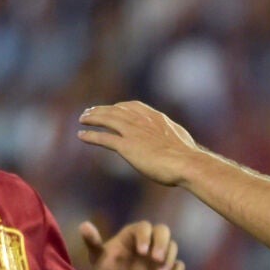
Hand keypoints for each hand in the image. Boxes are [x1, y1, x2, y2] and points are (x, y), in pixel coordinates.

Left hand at [78, 101, 208, 186]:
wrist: (187, 163)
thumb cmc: (188, 156)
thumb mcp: (180, 139)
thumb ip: (172, 135)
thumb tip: (177, 141)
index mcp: (156, 118)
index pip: (132, 106)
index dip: (119, 107)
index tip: (112, 109)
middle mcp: (142, 121)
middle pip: (116, 110)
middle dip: (101, 109)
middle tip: (90, 112)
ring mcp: (133, 132)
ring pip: (107, 120)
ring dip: (92, 118)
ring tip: (82, 119)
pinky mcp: (127, 146)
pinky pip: (104, 138)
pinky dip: (91, 135)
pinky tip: (81, 135)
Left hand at [81, 220, 183, 269]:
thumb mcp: (98, 258)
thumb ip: (93, 242)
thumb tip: (84, 225)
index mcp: (134, 235)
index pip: (145, 227)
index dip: (146, 237)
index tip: (142, 252)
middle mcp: (150, 241)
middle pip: (163, 231)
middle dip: (163, 244)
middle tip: (156, 259)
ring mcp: (161, 255)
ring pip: (173, 247)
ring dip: (169, 260)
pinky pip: (179, 266)